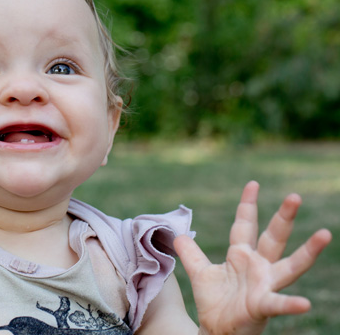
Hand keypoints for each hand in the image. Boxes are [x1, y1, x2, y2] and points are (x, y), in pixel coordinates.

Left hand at [174, 181, 331, 334]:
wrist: (216, 330)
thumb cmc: (216, 301)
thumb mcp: (200, 272)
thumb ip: (191, 253)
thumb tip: (178, 235)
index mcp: (241, 255)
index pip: (245, 224)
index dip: (248, 205)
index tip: (253, 184)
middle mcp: (257, 266)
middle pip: (273, 237)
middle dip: (283, 217)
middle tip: (294, 196)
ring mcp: (263, 285)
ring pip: (289, 265)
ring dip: (308, 252)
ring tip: (325, 234)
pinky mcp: (262, 305)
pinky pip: (278, 304)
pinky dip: (291, 304)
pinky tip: (304, 303)